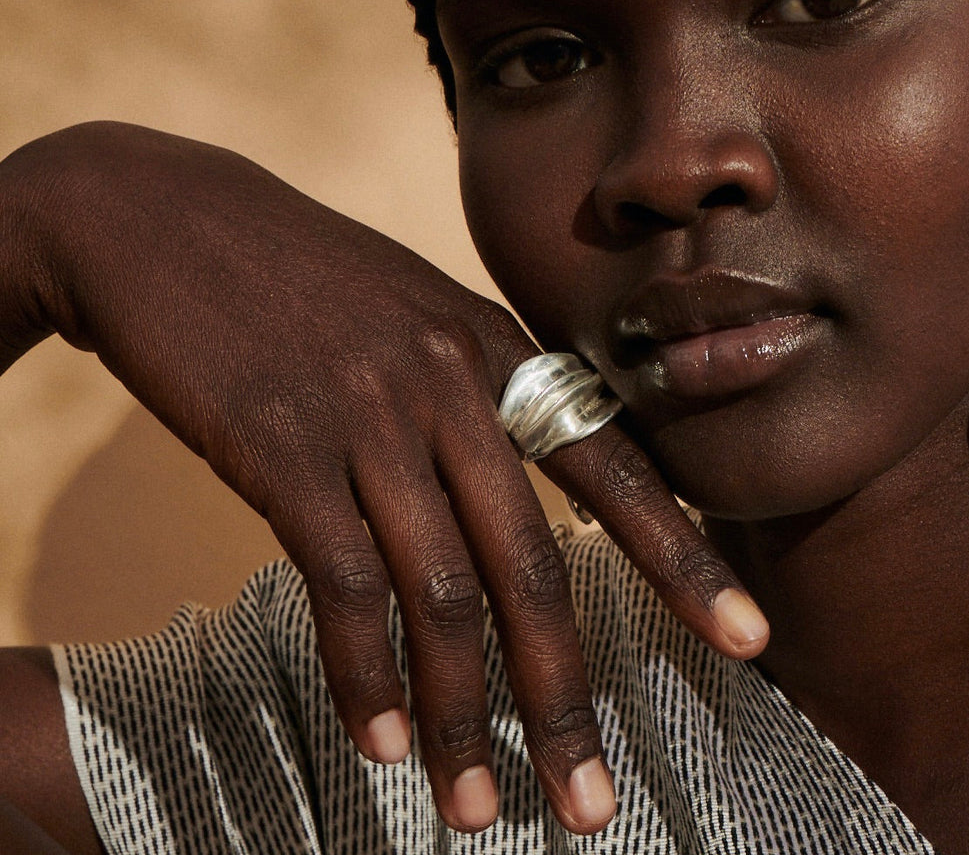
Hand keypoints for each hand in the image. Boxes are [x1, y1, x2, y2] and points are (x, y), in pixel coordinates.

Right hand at [0, 121, 767, 834]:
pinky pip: (344, 587)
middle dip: (564, 694)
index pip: (614, 466)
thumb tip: (511, 495)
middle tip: (588, 802)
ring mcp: (367, 418)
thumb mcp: (412, 312)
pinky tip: (381, 740)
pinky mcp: (281, 451)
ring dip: (462, 715)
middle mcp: (448, 387)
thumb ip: (470, 395)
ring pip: (441, 595)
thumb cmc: (301, 276)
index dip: (685, 559)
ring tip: (476, 806)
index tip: (745, 642)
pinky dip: (365, 676)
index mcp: (494, 349)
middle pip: (532, 565)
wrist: (172, 221)